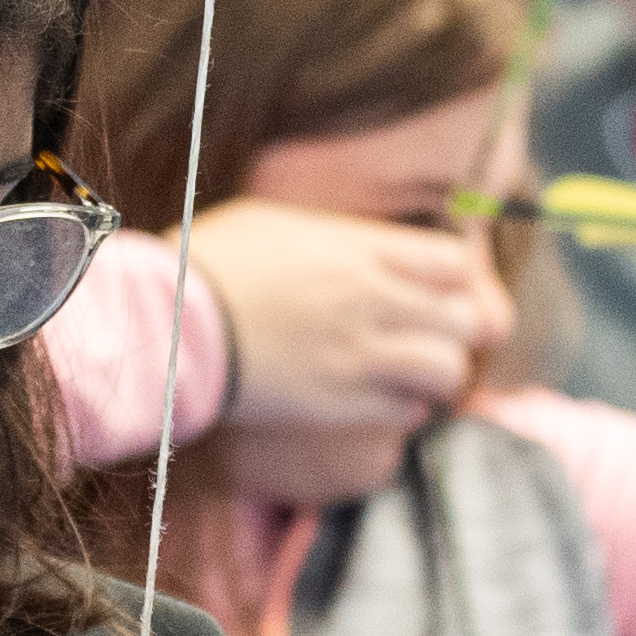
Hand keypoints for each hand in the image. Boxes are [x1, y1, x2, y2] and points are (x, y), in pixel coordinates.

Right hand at [175, 193, 510, 437]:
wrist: (168, 327)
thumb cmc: (212, 263)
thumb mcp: (281, 222)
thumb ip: (343, 238)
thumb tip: (376, 248)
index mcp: (360, 252)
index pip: (455, 263)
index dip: (456, 276)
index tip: (439, 285)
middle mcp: (372, 303)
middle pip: (467, 318)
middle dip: (459, 326)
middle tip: (436, 332)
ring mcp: (359, 358)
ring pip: (448, 370)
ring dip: (438, 371)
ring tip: (414, 371)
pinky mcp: (340, 405)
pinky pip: (406, 412)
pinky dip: (405, 407)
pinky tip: (382, 396)